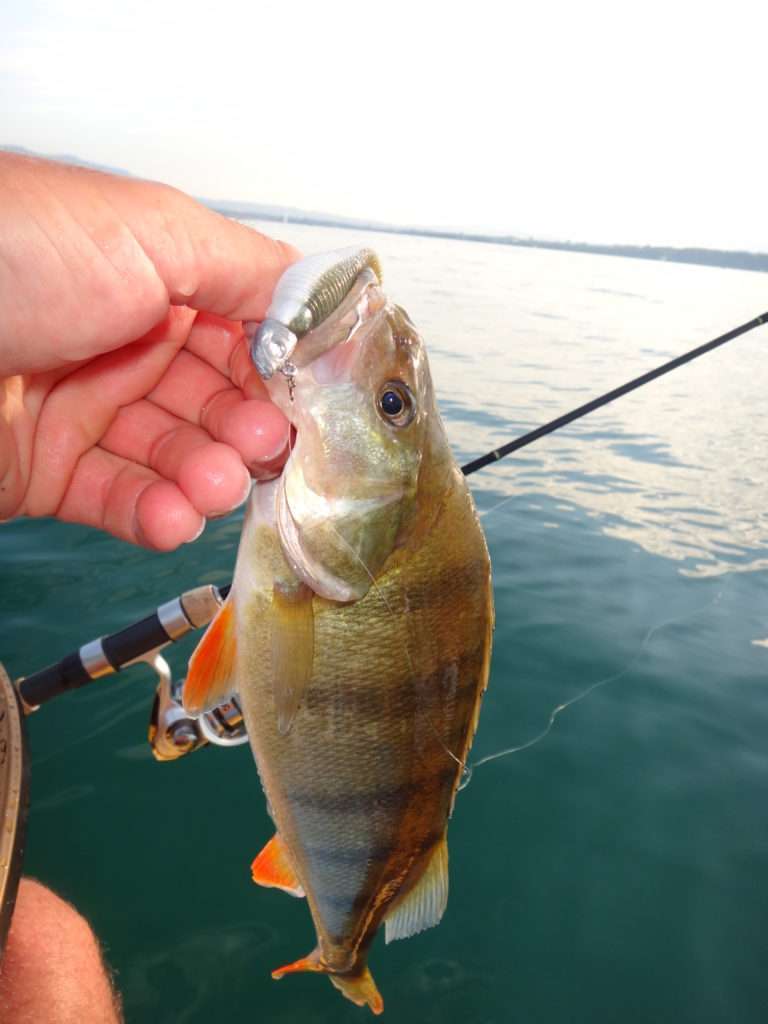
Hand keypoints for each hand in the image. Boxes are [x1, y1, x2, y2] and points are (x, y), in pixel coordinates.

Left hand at [0, 152, 297, 548]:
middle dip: (248, 429)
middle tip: (266, 448)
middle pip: (214, 401)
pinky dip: (154, 516)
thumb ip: (248, 268)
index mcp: (150, 277)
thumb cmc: (13, 254)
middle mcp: (121, 341)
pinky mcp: (46, 471)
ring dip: (207, 478)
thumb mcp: (153, 233)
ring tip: (215, 485)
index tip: (312, 404)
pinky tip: (173, 518)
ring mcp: (83, 408)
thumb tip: (319, 299)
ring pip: (173, 457)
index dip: (279, 370)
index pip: (242, 332)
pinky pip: (118, 500)